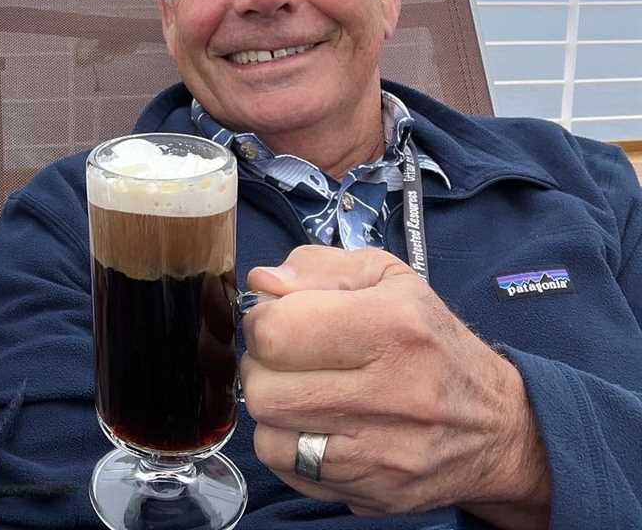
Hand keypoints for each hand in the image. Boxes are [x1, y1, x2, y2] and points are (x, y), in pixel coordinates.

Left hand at [241, 245, 549, 528]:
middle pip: (264, 389)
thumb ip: (317, 267)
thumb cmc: (430, 340)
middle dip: (261, 368)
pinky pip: (289, 471)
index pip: (276, 332)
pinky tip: (314, 428)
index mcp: (393, 325)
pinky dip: (287, 447)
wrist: (498, 427)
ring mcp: (386, 452)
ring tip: (301, 392)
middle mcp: (394, 392)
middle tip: (286, 360)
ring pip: (269, 435)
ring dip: (273, 410)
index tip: (278, 320)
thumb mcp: (388, 278)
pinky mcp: (378, 493)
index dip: (262, 321)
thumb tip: (261, 284)